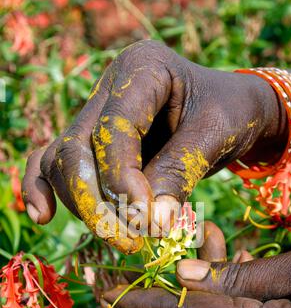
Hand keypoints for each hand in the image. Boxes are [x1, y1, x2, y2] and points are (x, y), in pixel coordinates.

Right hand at [22, 40, 286, 253]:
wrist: (230, 110)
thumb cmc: (229, 113)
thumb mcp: (216, 134)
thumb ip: (180, 172)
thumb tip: (150, 222)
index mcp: (142, 68)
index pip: (114, 129)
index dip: (122, 178)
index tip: (146, 220)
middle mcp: (109, 89)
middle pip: (76, 147)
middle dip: (95, 201)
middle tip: (128, 239)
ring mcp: (95, 114)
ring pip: (63, 161)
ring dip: (83, 206)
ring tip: (120, 237)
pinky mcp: (92, 142)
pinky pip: (55, 163)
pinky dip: (47, 190)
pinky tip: (44, 216)